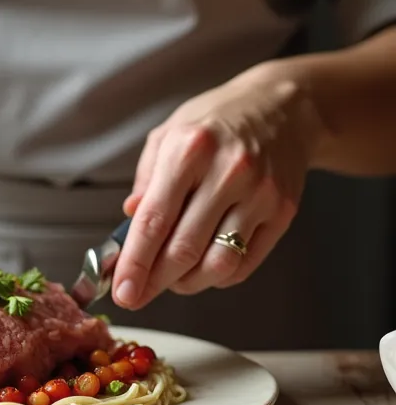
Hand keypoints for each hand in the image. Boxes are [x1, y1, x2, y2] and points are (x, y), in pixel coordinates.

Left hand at [112, 61, 323, 309]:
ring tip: (173, 279)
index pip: (155, 221)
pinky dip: (218, 277)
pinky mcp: (282, 211)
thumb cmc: (217, 122)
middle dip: (155, 282)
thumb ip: (146, 181)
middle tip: (138, 296)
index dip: (134, 263)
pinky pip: (245, 263)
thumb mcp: (168, 135)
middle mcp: (228, 172)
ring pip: (218, 264)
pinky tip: (205, 267)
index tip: (121, 291)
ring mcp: (260, 194)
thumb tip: (128, 225)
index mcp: (190, 150)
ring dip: (188, 283)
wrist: (283, 107)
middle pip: (184, 249)